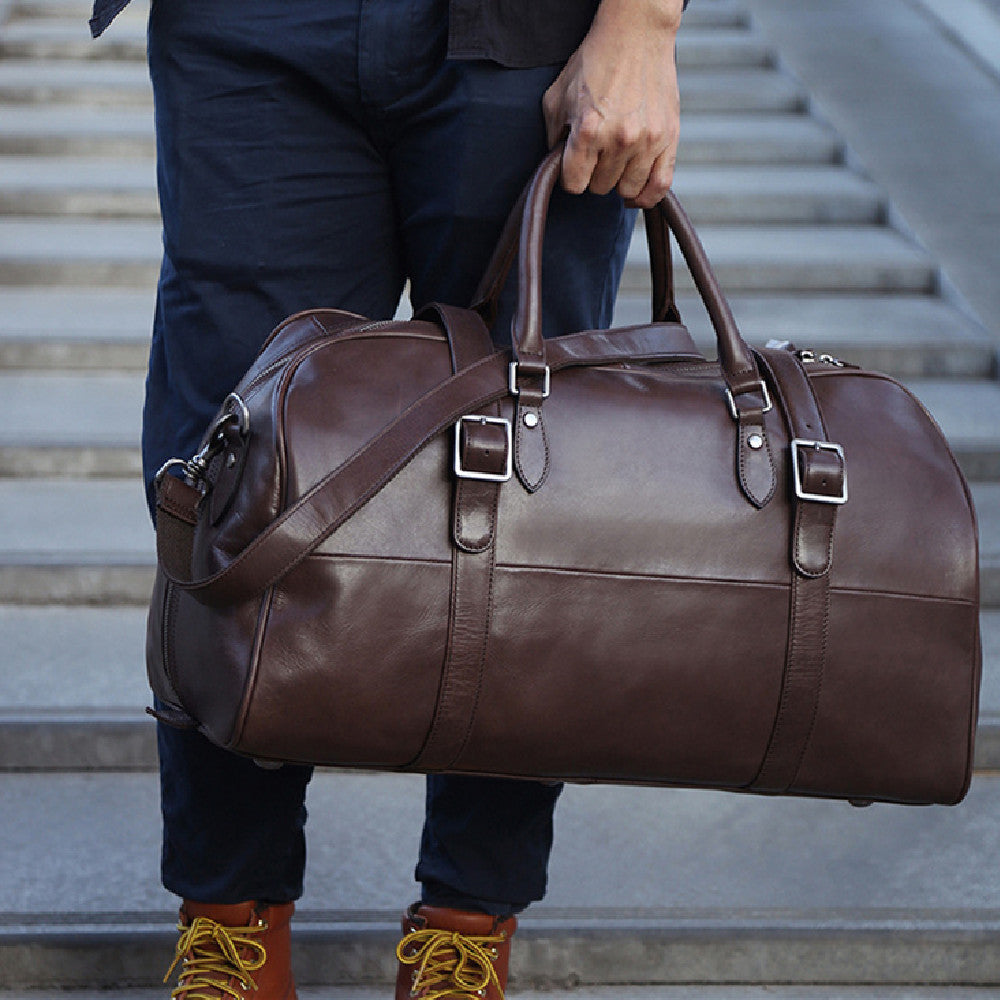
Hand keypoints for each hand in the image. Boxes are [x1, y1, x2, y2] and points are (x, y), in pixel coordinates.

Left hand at [542, 0, 682, 208]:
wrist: (636, 34)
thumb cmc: (594, 62)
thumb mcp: (557, 96)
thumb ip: (553, 136)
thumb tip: (556, 166)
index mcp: (588, 130)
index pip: (574, 184)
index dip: (571, 178)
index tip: (574, 166)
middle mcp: (618, 139)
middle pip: (600, 188)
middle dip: (594, 175)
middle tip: (596, 154)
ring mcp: (646, 140)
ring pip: (627, 189)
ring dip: (618, 181)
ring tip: (615, 162)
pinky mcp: (669, 138)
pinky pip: (660, 186)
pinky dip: (647, 196)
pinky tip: (635, 192)